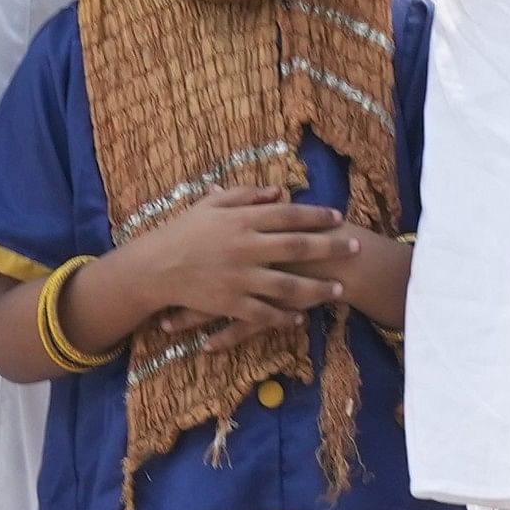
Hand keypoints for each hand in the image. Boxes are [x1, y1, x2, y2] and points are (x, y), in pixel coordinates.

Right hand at [111, 187, 355, 341]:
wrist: (153, 267)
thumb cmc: (182, 232)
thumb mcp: (210, 205)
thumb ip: (245, 196)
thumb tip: (278, 191)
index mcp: (241, 220)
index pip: (288, 215)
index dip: (316, 216)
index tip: (339, 217)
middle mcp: (245, 248)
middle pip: (298, 247)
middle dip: (331, 248)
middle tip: (356, 249)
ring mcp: (239, 278)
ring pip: (288, 285)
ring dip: (317, 288)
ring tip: (339, 289)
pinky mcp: (231, 304)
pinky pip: (264, 313)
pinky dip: (284, 316)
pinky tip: (302, 318)